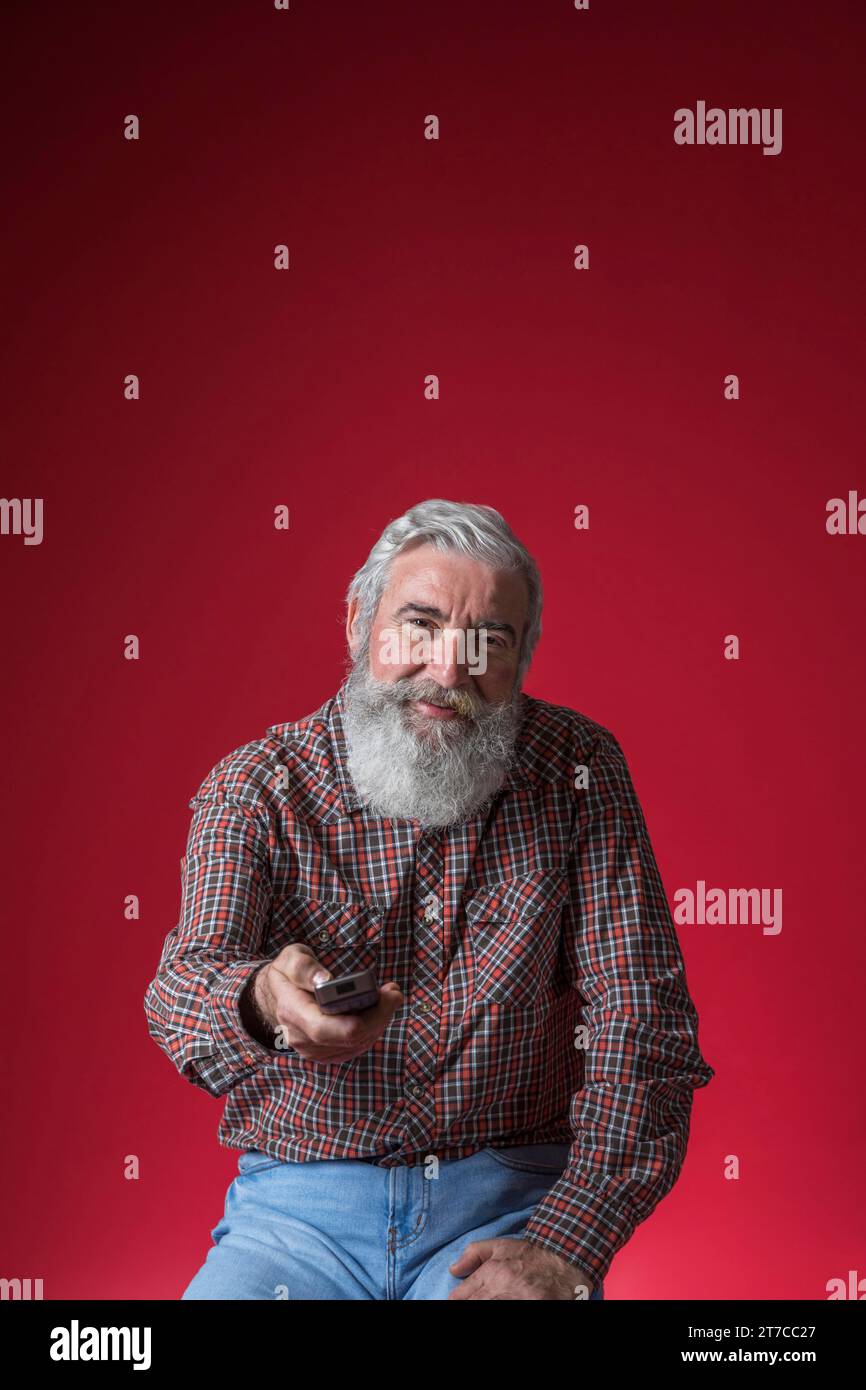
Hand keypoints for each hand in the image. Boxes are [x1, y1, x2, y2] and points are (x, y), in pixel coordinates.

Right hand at [252, 943, 404, 1061]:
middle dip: (378, 1015)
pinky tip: (380, 1010)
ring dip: (380, 1021)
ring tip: (390, 996)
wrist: (278, 996)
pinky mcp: (326, 1052)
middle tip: (393, 992)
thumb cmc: (287, 974)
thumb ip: (305, 968)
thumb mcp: (290, 959)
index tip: (380, 997)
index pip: (324, 1028)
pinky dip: (373, 1029)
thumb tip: (325, 981)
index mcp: (291, 1011)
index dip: (355, 1020)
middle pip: (349, 1037)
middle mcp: (301, 1037)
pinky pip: (356, 1046)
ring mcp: (313, 1049)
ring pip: (357, 1044)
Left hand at [448, 1237, 595, 1299]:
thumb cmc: (530, 1255)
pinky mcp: (534, 1307)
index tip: (459, 1300)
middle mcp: (501, 1289)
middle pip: (474, 1303)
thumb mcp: (500, 1246)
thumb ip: (473, 1254)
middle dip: (471, 1303)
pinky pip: (512, 1312)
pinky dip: (505, 1307)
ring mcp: (517, 1300)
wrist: (564, 1259)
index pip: (461, 1296)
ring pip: (488, 1307)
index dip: (458, 1299)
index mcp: (490, 1273)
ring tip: (494, 1299)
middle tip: (476, 1300)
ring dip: (483, 1306)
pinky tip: (505, 1303)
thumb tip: (453, 1270)